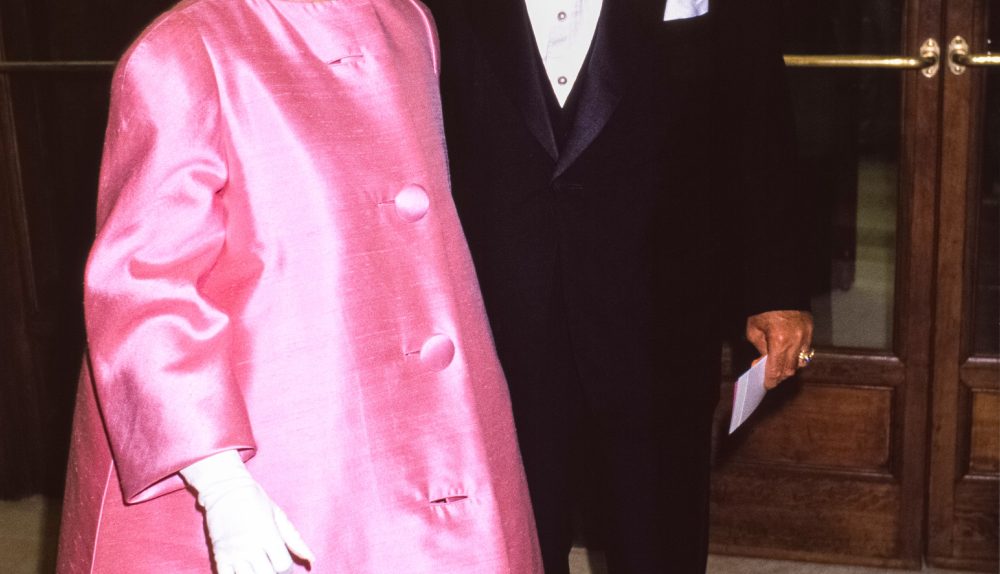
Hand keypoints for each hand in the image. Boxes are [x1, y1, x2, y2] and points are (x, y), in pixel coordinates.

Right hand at [180, 451, 314, 573]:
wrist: (224, 489)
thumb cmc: (255, 499)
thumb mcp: (278, 516)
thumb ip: (294, 540)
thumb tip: (312, 560)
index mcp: (268, 534)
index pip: (282, 566)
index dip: (287, 571)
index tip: (285, 567)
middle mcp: (250, 546)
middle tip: (273, 568)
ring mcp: (233, 552)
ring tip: (259, 569)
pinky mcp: (219, 555)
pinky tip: (244, 571)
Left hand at [745, 310, 813, 389]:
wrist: (780, 289)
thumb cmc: (763, 309)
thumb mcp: (754, 330)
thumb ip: (760, 348)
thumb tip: (764, 361)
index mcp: (779, 341)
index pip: (776, 370)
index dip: (770, 381)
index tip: (766, 385)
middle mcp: (796, 341)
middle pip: (790, 370)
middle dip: (779, 376)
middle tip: (770, 377)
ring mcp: (806, 336)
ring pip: (800, 362)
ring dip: (789, 367)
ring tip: (779, 366)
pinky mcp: (811, 331)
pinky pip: (805, 350)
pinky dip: (796, 355)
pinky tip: (788, 354)